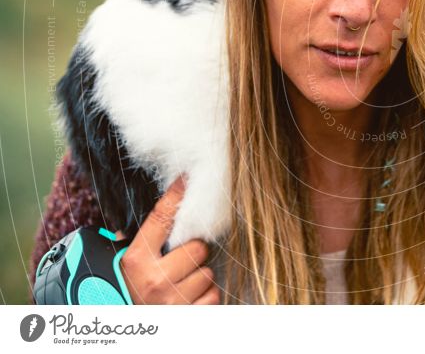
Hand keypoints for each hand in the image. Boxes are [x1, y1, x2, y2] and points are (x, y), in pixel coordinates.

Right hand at [115, 175, 219, 304]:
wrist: (126, 334)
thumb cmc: (125, 296)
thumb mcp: (122, 268)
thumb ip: (137, 242)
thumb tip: (159, 208)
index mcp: (136, 261)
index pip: (161, 219)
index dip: (175, 196)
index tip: (186, 180)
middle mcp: (155, 280)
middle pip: (198, 248)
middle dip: (193, 254)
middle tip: (180, 263)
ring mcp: (173, 300)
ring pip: (208, 273)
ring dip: (200, 278)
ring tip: (181, 286)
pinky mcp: (190, 316)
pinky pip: (213, 295)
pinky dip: (206, 298)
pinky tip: (189, 300)